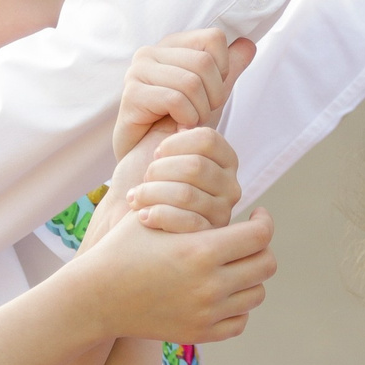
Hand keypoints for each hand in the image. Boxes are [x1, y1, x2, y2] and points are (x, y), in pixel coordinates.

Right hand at [75, 205, 276, 343]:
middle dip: (261, 247)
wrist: (96, 297)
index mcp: (201, 250)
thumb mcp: (152, 212)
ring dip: (251, 275)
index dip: (264, 220)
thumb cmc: (122, 247)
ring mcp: (207, 313)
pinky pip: (240, 321)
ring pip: (256, 294)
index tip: (256, 214)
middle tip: (248, 238)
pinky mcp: (200, 333)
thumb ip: (189, 194)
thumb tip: (217, 171)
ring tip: (236, 262)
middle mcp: (210, 285)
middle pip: (266, 264)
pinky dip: (238, 305)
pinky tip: (225, 290)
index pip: (260, 234)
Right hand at [115, 30, 254, 157]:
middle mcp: (151, 52)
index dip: (223, 69)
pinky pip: (175, 100)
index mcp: (171, 45)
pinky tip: (180, 128)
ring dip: (201, 110)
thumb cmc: (179, 121)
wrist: (151, 155)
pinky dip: (187, 118)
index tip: (211, 92)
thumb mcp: (211, 92)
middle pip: (204, 62)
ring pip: (191, 82)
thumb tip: (248, 44)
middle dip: (214, 95)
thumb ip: (229, 68)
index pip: (214, 38)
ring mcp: (138, 72)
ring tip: (191, 122)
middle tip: (203, 113)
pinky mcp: (131, 94)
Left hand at [115, 126, 241, 233]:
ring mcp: (222, 213)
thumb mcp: (163, 152)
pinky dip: (157, 215)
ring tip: (136, 198)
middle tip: (144, 179)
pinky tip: (142, 215)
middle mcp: (231, 187)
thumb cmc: (150, 183)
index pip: (207, 139)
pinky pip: (184, 222)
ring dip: (151, 193)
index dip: (173, 144)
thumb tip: (182, 126)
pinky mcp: (208, 238)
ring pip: (185, 194)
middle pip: (195, 166)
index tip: (155, 154)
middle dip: (159, 170)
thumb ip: (174, 132)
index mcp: (225, 160)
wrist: (132, 223)